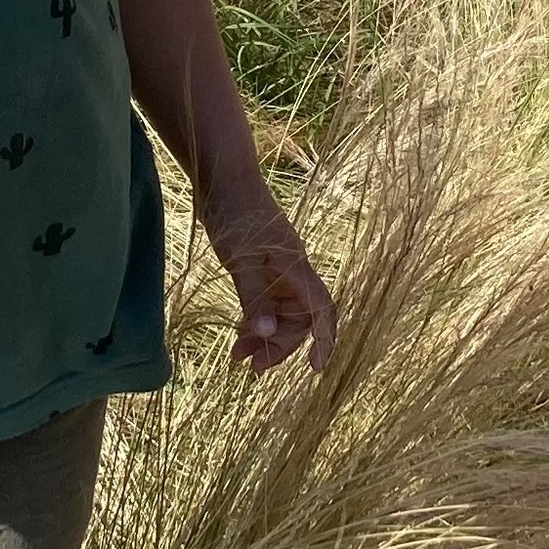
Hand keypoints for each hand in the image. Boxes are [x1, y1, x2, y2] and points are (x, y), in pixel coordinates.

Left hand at [204, 196, 336, 374]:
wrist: (224, 179)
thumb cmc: (235, 214)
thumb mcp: (240, 260)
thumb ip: (254, 298)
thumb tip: (268, 335)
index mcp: (295, 268)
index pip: (321, 310)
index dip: (324, 340)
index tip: (315, 369)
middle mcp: (292, 272)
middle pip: (299, 320)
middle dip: (278, 346)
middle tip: (250, 367)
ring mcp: (278, 271)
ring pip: (281, 315)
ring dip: (264, 337)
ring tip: (237, 357)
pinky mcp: (262, 268)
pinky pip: (267, 304)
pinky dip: (255, 321)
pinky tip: (239, 334)